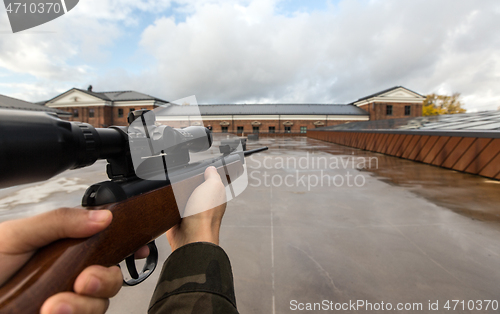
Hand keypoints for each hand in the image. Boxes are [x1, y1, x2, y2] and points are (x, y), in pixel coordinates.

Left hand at [0, 208, 122, 313]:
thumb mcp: (20, 235)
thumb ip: (60, 222)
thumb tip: (103, 217)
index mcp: (67, 248)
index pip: (108, 246)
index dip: (128, 249)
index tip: (139, 251)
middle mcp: (72, 275)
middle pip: (112, 278)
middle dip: (106, 280)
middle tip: (85, 280)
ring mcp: (69, 302)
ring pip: (100, 304)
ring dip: (83, 305)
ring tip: (54, 305)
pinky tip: (50, 311)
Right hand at [166, 166, 226, 250]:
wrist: (190, 237)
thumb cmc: (205, 216)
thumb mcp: (213, 186)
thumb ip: (213, 175)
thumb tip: (211, 168)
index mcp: (214, 196)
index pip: (209, 181)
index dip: (204, 174)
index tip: (198, 168)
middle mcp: (203, 204)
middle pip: (192, 187)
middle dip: (187, 183)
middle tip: (184, 179)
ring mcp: (189, 211)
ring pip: (180, 196)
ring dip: (176, 193)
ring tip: (175, 188)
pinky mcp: (176, 218)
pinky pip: (169, 207)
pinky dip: (167, 204)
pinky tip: (167, 200)